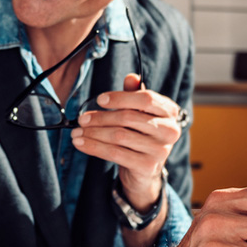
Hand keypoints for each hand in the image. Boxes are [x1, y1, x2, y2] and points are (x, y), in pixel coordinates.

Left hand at [71, 73, 182, 210]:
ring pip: (119, 136)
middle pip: (128, 118)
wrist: (145, 169)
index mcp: (170, 111)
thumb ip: (135, 95)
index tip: (100, 99)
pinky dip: (94, 147)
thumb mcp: (139, 112)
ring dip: (93, 133)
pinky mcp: (147, 166)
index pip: (145, 98)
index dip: (120, 97)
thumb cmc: (140, 134)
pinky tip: (81, 144)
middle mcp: (170, 130)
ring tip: (77, 132)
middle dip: (100, 118)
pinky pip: (115, 153)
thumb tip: (131, 77)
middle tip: (81, 119)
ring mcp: (160, 150)